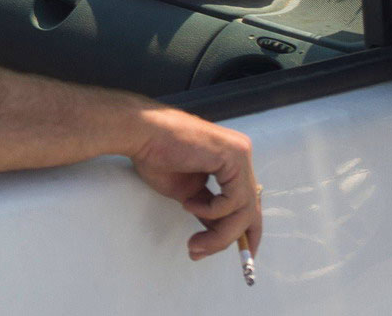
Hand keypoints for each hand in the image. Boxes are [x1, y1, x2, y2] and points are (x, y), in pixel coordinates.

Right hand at [129, 106, 260, 260]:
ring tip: (194, 240)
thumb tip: (217, 230)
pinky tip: (189, 204)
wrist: (142, 133)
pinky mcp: (234, 155)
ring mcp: (240, 153)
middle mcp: (241, 155)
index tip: (242, 257)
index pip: (250, 203)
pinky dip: (212, 211)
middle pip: (250, 210)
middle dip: (228, 239)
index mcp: (231, 162)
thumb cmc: (156, 155)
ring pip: (245, 210)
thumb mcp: (187, 191)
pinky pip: (234, 200)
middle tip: (201, 252)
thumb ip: (207, 208)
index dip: (248, 232)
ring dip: (218, 234)